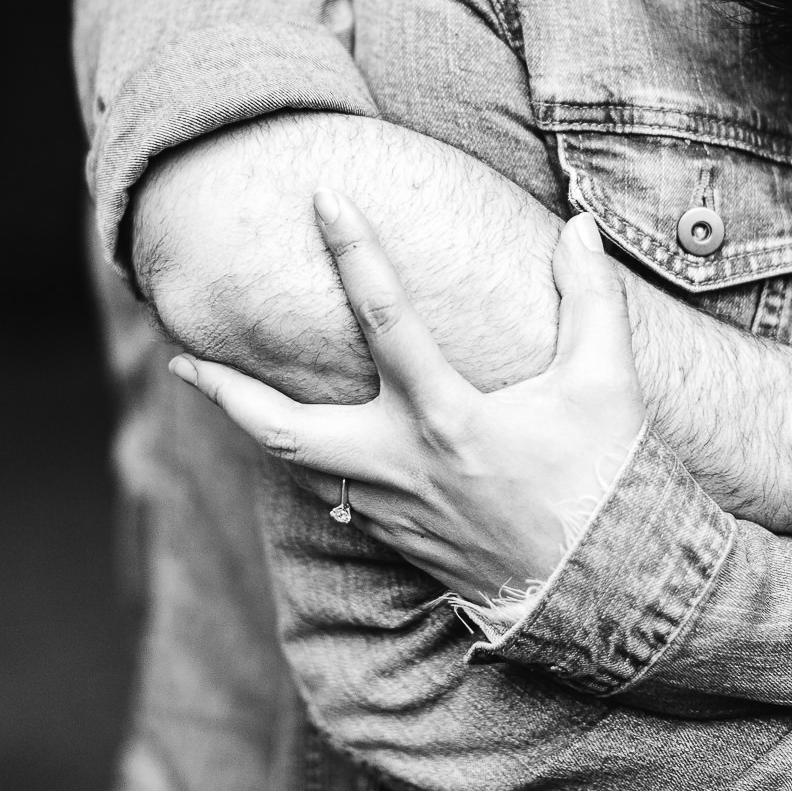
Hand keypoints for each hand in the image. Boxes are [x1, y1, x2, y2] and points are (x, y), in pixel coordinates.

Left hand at [167, 190, 644, 601]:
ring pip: (298, 469)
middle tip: (181, 355)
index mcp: (446, 415)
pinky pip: (336, 504)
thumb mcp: (606, 384)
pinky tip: (307, 455)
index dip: (353, 248)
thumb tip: (579, 226)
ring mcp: (393, 510)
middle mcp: (401, 463)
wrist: (610, 593)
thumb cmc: (607, 483)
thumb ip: (592, 299)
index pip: (384, 315)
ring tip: (221, 394)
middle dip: (225, 390)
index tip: (323, 197)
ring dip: (256, 429)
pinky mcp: (402, 543)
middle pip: (283, 428)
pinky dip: (312, 473)